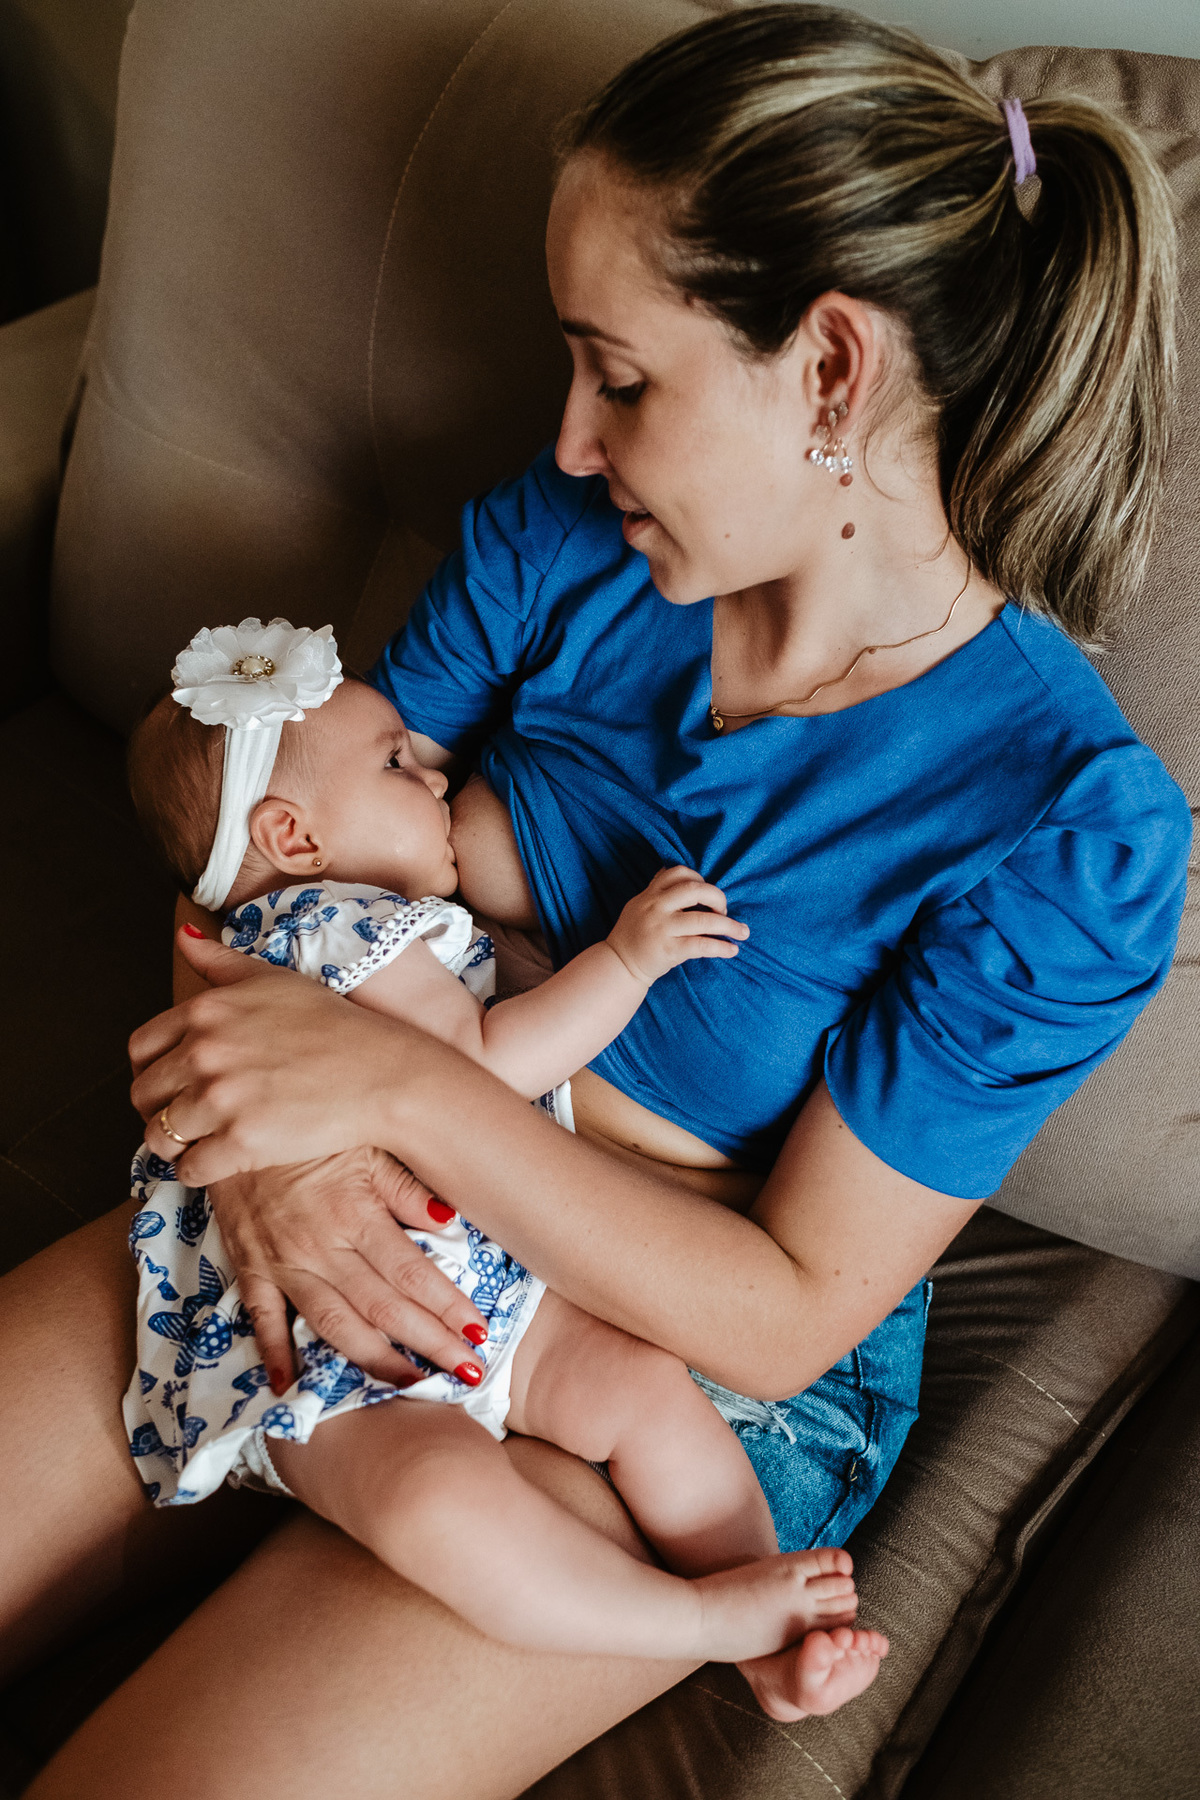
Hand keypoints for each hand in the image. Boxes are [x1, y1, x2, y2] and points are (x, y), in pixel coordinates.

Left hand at [131, 930, 418, 1184]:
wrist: (381, 1072)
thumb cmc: (332, 1025)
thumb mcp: (273, 979)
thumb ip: (220, 960)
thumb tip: (182, 936)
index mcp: (205, 1011)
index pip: (141, 1048)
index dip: (150, 1070)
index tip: (169, 1084)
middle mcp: (204, 1052)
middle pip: (143, 1094)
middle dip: (157, 1110)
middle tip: (184, 1118)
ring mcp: (221, 1099)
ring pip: (159, 1136)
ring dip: (173, 1145)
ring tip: (196, 1144)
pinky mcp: (241, 1141)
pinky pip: (189, 1168)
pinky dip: (195, 1171)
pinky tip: (216, 1162)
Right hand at [208, 1148, 486, 1390]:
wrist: (236, 1117)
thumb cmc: (314, 1127)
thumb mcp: (367, 1143)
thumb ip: (406, 1187)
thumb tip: (451, 1221)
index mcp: (355, 1214)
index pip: (412, 1274)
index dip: (449, 1308)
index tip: (480, 1334)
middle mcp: (321, 1246)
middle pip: (383, 1309)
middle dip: (429, 1344)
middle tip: (468, 1372)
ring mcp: (282, 1262)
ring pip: (333, 1324)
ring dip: (374, 1361)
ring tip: (412, 1384)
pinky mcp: (250, 1266)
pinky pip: (262, 1318)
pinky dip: (275, 1354)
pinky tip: (289, 1386)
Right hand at [607, 865, 748, 985]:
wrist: (618, 965)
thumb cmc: (634, 935)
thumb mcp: (639, 905)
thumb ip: (659, 892)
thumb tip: (683, 875)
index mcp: (650, 894)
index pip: (678, 872)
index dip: (699, 878)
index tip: (707, 893)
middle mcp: (655, 908)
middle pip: (695, 890)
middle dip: (718, 898)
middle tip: (725, 911)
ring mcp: (662, 929)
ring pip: (703, 921)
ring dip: (729, 926)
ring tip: (743, 932)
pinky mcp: (668, 950)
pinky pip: (701, 946)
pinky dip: (721, 947)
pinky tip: (732, 950)